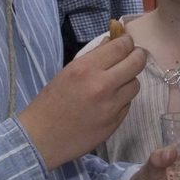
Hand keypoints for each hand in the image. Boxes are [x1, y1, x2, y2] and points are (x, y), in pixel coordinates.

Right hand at [18, 36, 146, 170]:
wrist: (41, 139)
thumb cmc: (50, 103)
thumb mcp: (67, 73)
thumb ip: (93, 56)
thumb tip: (113, 40)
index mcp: (85, 69)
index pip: (121, 47)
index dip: (128, 42)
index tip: (127, 42)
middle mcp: (101, 85)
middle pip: (137, 63)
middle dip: (138, 56)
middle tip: (134, 56)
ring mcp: (111, 106)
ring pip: (135, 84)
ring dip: (129, 80)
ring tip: (117, 82)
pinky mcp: (115, 123)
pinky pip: (128, 103)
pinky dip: (122, 99)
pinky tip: (109, 102)